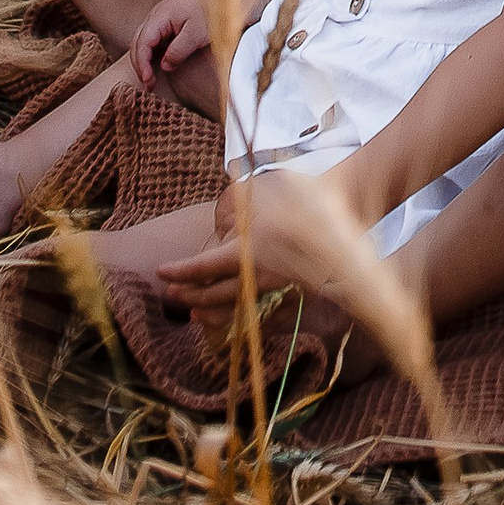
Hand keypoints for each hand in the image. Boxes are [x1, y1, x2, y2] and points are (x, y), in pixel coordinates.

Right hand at [132, 0, 210, 93]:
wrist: (225, 0)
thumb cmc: (212, 14)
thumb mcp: (197, 34)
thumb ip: (178, 51)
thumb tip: (164, 66)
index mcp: (161, 14)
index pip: (142, 41)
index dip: (142, 62)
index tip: (148, 79)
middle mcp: (156, 15)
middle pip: (138, 42)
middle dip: (141, 65)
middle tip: (149, 85)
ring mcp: (160, 20)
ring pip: (143, 43)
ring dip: (144, 62)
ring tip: (151, 82)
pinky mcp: (166, 26)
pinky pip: (152, 43)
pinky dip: (151, 57)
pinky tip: (157, 70)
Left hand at [157, 170, 320, 319]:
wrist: (342, 203)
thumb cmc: (298, 192)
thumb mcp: (258, 194)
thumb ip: (233, 210)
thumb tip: (217, 229)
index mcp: (249, 250)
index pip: (204, 267)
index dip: (180, 271)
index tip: (161, 272)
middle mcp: (260, 274)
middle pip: (215, 294)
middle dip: (190, 295)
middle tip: (171, 293)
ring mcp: (278, 285)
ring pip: (236, 307)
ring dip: (211, 310)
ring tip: (193, 312)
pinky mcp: (293, 290)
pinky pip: (257, 307)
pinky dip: (237, 312)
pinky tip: (229, 310)